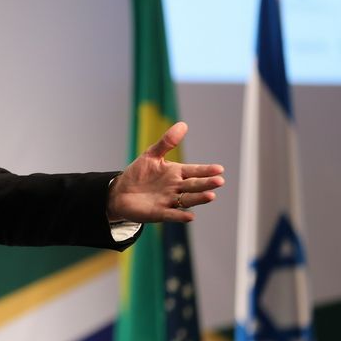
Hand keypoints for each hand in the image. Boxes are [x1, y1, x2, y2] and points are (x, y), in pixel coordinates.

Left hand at [108, 122, 224, 222]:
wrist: (121, 192)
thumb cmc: (139, 173)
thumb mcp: (151, 155)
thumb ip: (167, 142)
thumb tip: (183, 124)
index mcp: (176, 173)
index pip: (194, 171)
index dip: (206, 170)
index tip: (219, 169)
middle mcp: (176, 187)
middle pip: (194, 185)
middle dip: (206, 183)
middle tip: (219, 181)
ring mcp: (169, 201)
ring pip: (187, 200)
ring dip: (199, 198)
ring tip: (211, 196)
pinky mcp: (159, 213)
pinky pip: (171, 214)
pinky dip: (180, 216)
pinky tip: (190, 216)